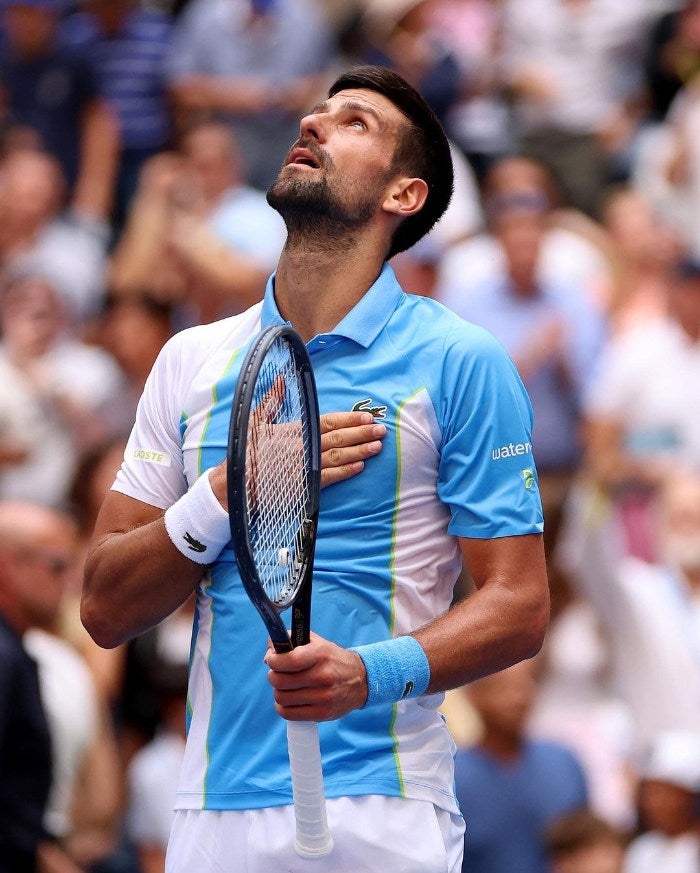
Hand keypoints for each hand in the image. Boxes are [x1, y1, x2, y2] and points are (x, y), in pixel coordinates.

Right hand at [209, 409, 385, 507]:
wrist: (235, 483)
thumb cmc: (247, 451)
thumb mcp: (255, 420)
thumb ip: (272, 400)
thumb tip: (280, 378)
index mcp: (294, 429)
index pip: (328, 421)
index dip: (349, 419)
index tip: (367, 416)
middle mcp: (302, 446)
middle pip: (339, 438)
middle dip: (362, 433)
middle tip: (382, 430)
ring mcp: (304, 466)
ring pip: (338, 457)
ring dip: (360, 451)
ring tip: (377, 447)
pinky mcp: (304, 485)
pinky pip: (329, 477)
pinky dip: (346, 472)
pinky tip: (360, 466)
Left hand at [264, 631, 367, 720]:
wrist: (360, 680)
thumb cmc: (333, 660)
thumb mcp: (316, 642)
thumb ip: (290, 641)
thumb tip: (268, 656)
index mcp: (320, 655)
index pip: (288, 660)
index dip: (274, 660)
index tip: (273, 660)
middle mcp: (322, 676)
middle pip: (280, 681)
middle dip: (274, 676)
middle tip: (279, 674)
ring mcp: (323, 697)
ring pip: (281, 698)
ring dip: (279, 692)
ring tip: (287, 687)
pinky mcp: (322, 713)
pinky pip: (288, 714)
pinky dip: (283, 707)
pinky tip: (289, 700)